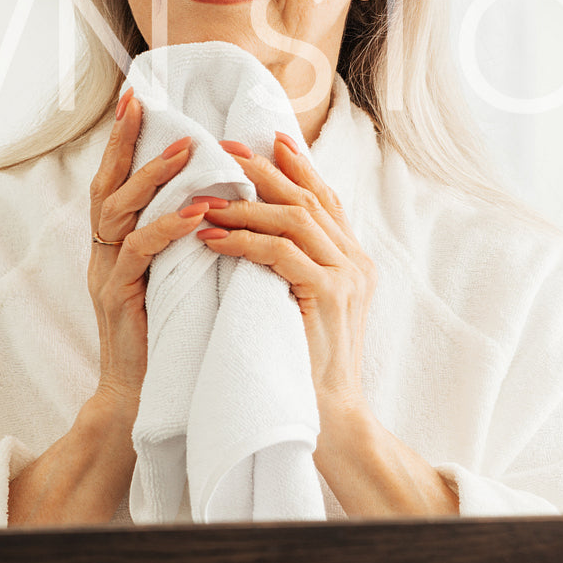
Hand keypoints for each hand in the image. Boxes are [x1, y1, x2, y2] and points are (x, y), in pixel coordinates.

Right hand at [86, 88, 210, 408]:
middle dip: (124, 142)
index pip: (115, 182)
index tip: (137, 99)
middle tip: (145, 106)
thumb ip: (181, 239)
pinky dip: (166, 228)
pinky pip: (138, 253)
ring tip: (186, 151)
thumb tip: (216, 196)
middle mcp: (104, 253)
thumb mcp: (176, 277)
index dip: (123, 141)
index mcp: (116, 245)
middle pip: (106, 185)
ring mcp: (107, 275)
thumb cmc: (169, 338)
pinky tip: (195, 213)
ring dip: (152, 178)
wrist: (144, 402)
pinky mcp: (119, 299)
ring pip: (119, 211)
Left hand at [194, 131, 376, 418]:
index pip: (325, 199)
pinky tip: (212, 237)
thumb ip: (295, 268)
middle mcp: (357, 264)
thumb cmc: (306, 371)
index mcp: (355, 263)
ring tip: (206, 197)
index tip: (263, 139)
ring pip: (294, 219)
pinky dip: (244, 239)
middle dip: (264, 171)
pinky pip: (281, 253)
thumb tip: (258, 230)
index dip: (295, 166)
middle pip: (308, 199)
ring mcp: (347, 279)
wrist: (332, 423)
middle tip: (224, 150)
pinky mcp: (328, 297)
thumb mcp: (304, 308)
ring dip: (245, 204)